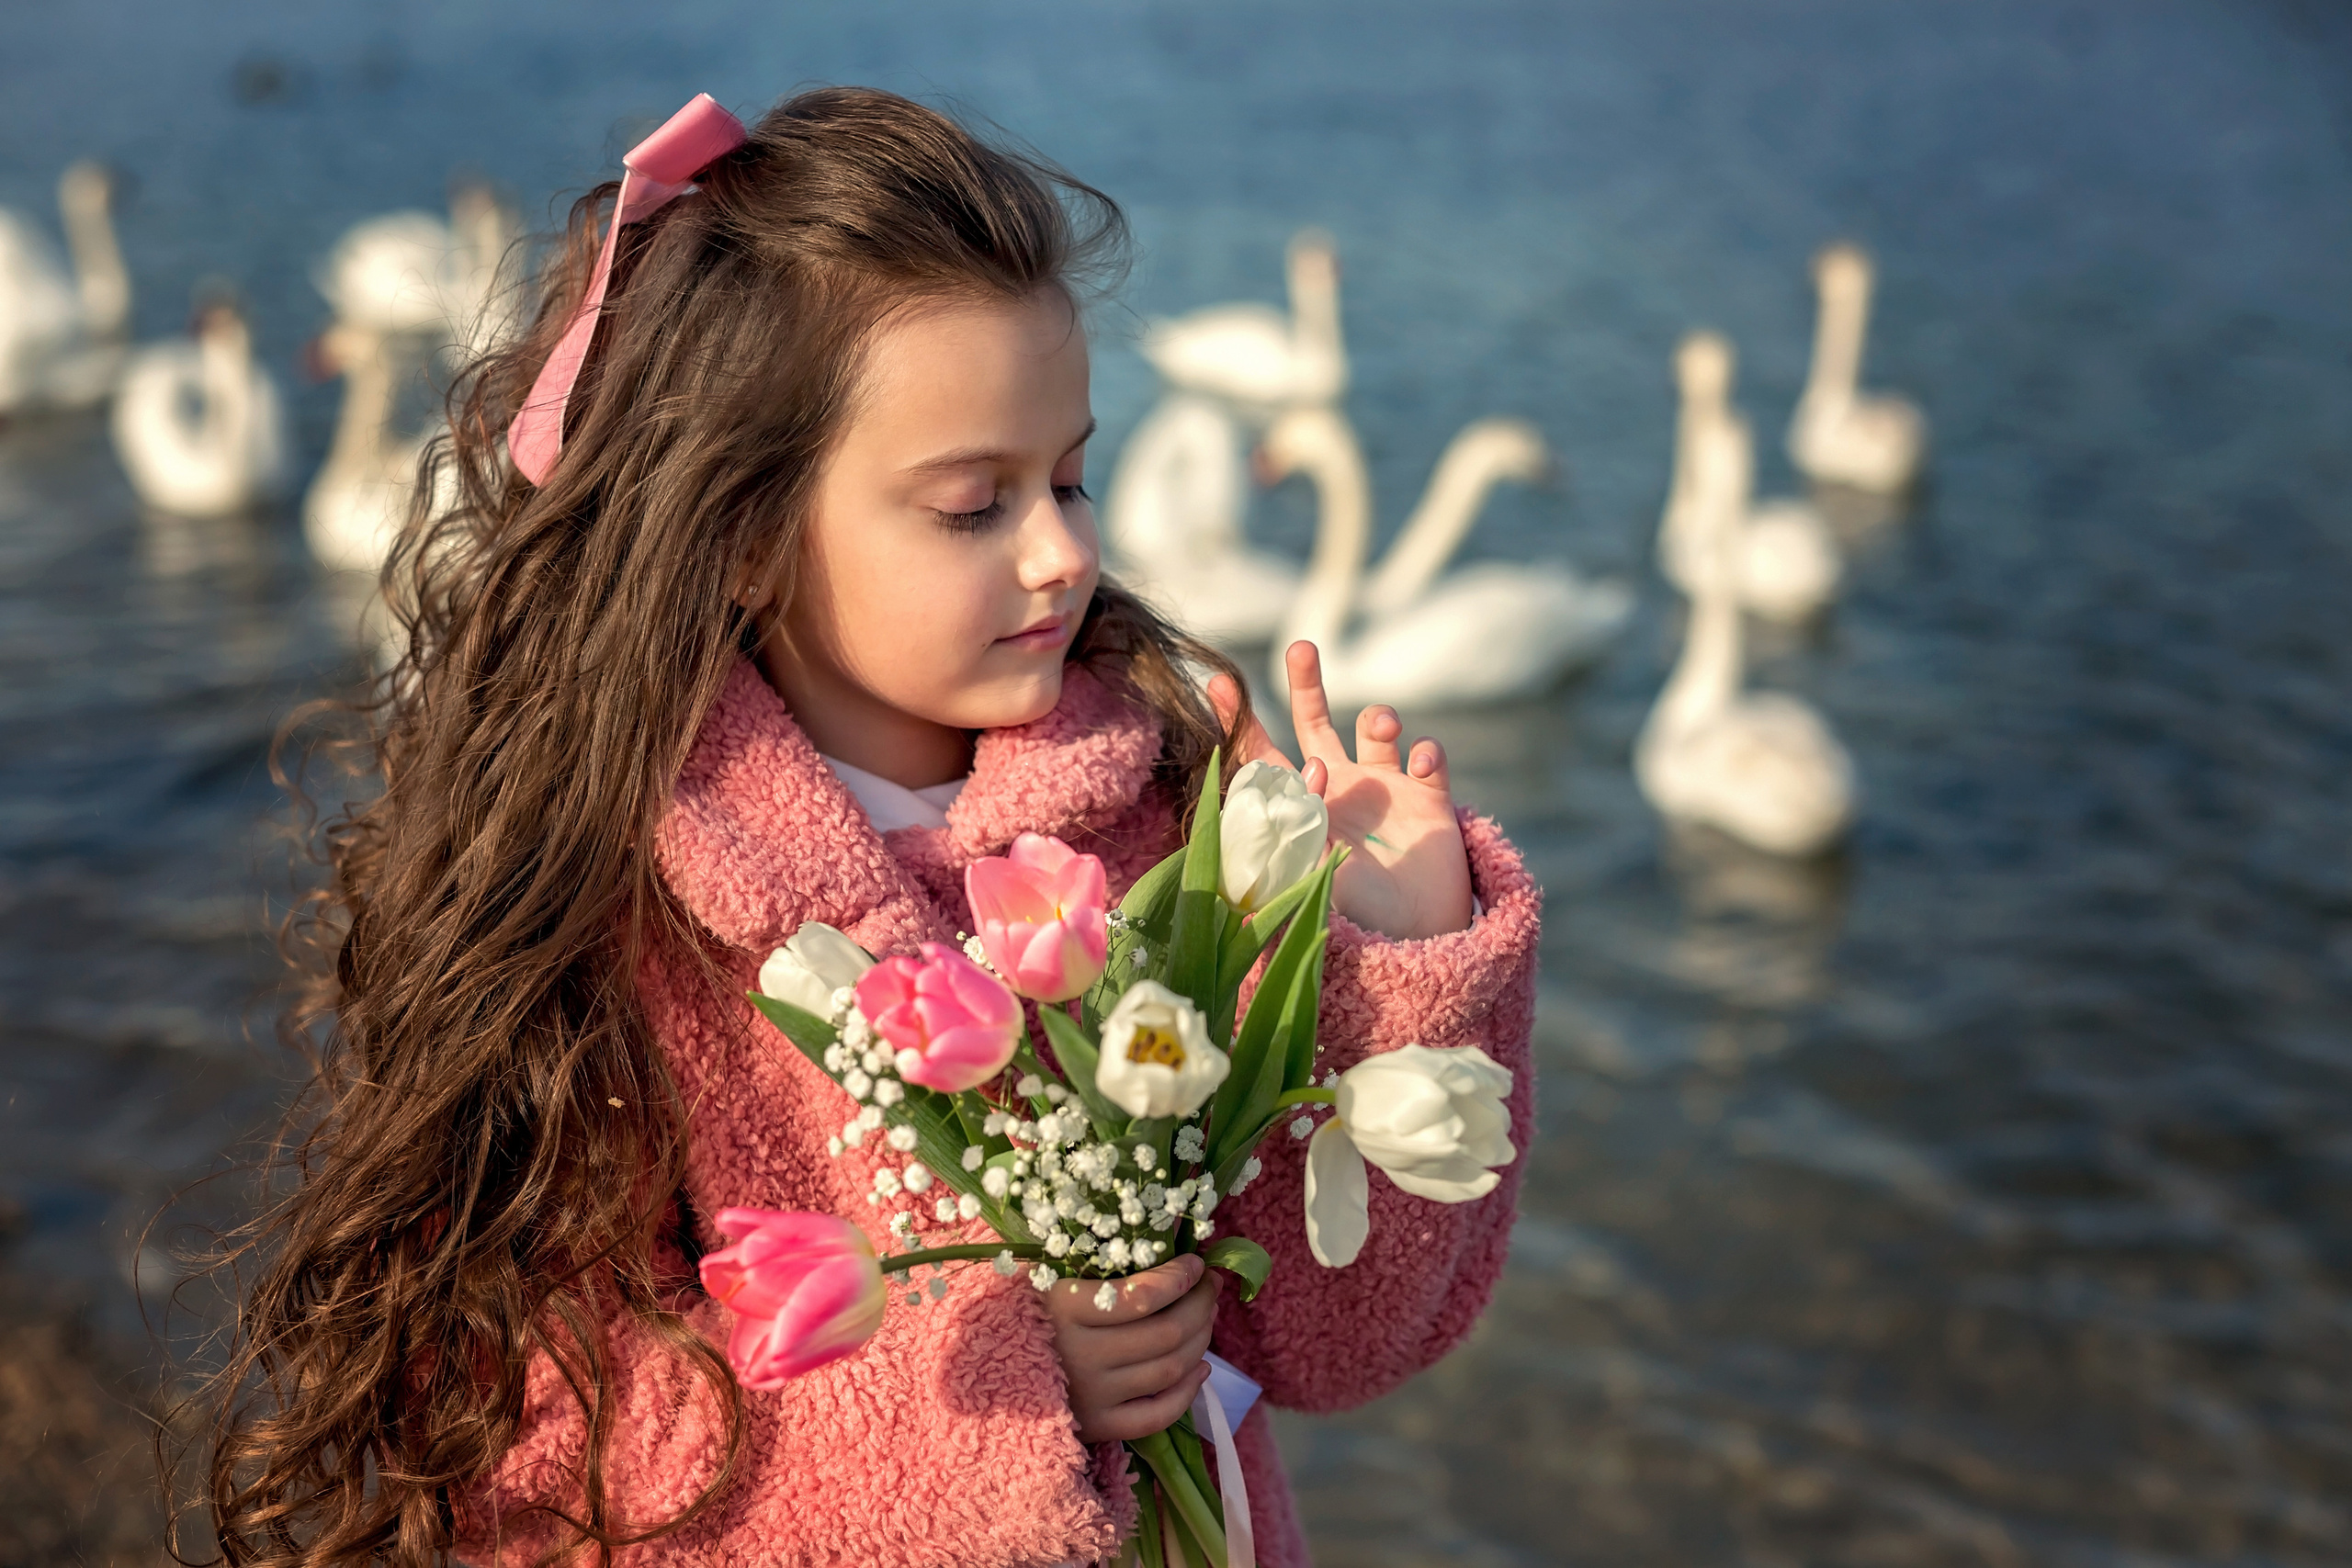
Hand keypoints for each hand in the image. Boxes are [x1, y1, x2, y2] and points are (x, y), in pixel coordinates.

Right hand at [1046, 1254, 1219, 1443]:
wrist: (989, 1370)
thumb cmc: (1027, 1312)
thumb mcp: (1054, 1275)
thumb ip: (1106, 1259)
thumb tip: (1172, 1235)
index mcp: (1064, 1308)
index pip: (1142, 1296)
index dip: (1181, 1278)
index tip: (1197, 1263)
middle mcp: (1080, 1355)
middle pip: (1166, 1333)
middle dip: (1200, 1305)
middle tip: (1209, 1288)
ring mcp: (1091, 1396)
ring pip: (1170, 1370)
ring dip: (1201, 1340)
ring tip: (1206, 1317)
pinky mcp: (1099, 1427)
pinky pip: (1158, 1415)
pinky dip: (1188, 1392)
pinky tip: (1200, 1368)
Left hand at [1208, 641, 1473, 940]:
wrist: (1417, 943)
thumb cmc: (1354, 915)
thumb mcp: (1308, 873)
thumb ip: (1293, 828)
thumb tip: (1288, 778)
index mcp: (1301, 807)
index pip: (1263, 757)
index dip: (1240, 723)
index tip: (1218, 683)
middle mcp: (1339, 789)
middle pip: (1316, 722)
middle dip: (1307, 683)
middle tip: (1300, 648)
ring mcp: (1385, 790)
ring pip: (1376, 728)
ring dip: (1379, 717)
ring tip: (1382, 726)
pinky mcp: (1428, 799)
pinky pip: (1429, 757)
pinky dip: (1427, 750)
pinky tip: (1423, 763)